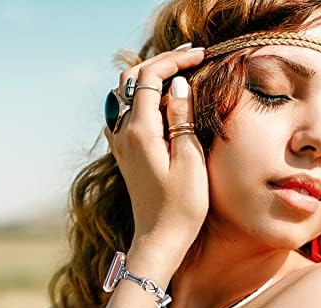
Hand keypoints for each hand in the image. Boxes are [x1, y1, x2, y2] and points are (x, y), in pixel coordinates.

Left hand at [104, 46, 208, 256]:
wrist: (159, 239)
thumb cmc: (180, 207)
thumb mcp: (190, 162)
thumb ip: (182, 120)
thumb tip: (178, 87)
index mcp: (139, 132)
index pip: (151, 78)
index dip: (175, 61)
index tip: (200, 55)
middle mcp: (123, 133)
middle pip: (133, 79)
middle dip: (161, 63)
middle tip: (191, 59)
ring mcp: (120, 144)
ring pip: (126, 94)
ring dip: (150, 79)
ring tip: (178, 76)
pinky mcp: (125, 154)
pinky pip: (125, 113)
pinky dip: (142, 98)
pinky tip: (160, 104)